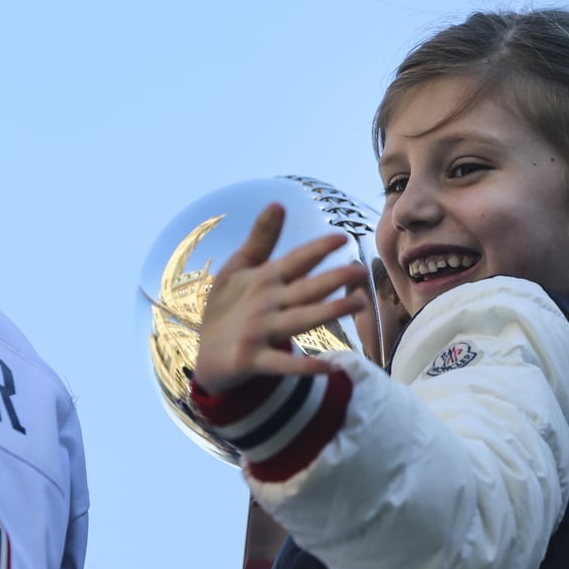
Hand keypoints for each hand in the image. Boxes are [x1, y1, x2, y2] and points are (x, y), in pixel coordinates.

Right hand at [194, 203, 368, 393]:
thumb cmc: (229, 308)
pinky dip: (303, 366)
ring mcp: (257, 332)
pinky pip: (282, 364)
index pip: (295, 260)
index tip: (342, 238)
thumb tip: (278, 203)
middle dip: (332, 279)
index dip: (316, 249)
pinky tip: (330, 365)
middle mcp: (263, 303)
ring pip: (299, 320)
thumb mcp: (238, 269)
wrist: (207, 357)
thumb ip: (261, 239)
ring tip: (358, 304)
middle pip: (304, 289)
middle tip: (361, 272)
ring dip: (327, 312)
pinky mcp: (252, 360)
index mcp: (263, 279)